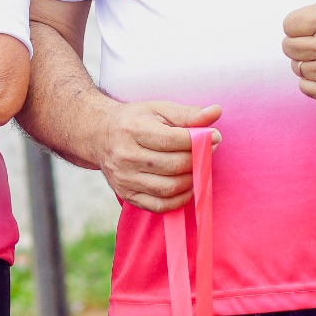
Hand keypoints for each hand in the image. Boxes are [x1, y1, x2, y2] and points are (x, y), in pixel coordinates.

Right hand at [90, 101, 220, 212]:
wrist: (98, 134)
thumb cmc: (133, 120)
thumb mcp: (158, 110)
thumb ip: (188, 113)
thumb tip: (216, 112)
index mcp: (133, 129)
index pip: (175, 140)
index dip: (200, 140)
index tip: (213, 137)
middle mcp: (126, 155)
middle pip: (174, 165)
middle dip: (198, 160)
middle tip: (207, 153)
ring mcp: (125, 178)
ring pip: (170, 187)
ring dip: (191, 180)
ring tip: (196, 168)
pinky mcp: (126, 194)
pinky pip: (160, 206)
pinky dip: (179, 200)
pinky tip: (185, 186)